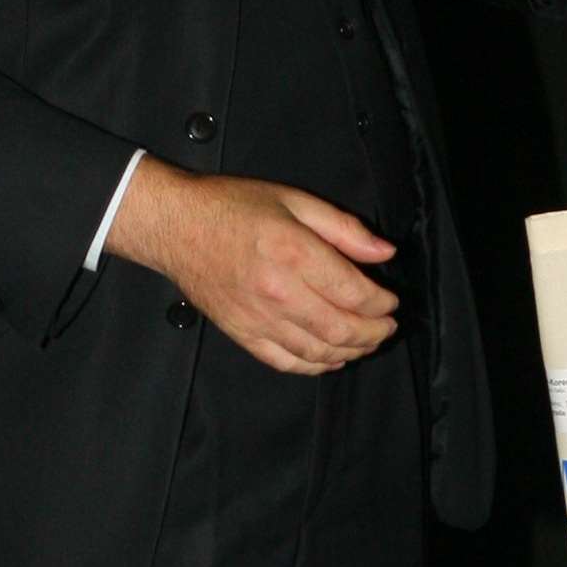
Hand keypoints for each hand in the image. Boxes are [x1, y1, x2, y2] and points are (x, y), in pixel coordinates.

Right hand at [108, 164, 398, 372]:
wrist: (175, 226)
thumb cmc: (231, 207)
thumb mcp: (294, 201)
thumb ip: (344, 228)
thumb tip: (384, 251)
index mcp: (294, 252)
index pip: (354, 293)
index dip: (382, 303)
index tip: (392, 301)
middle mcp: (278, 291)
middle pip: (342, 329)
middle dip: (374, 333)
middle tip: (387, 327)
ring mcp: (258, 318)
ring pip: (318, 352)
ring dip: (351, 352)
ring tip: (366, 342)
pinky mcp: (242, 334)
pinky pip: (286, 362)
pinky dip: (315, 366)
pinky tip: (331, 358)